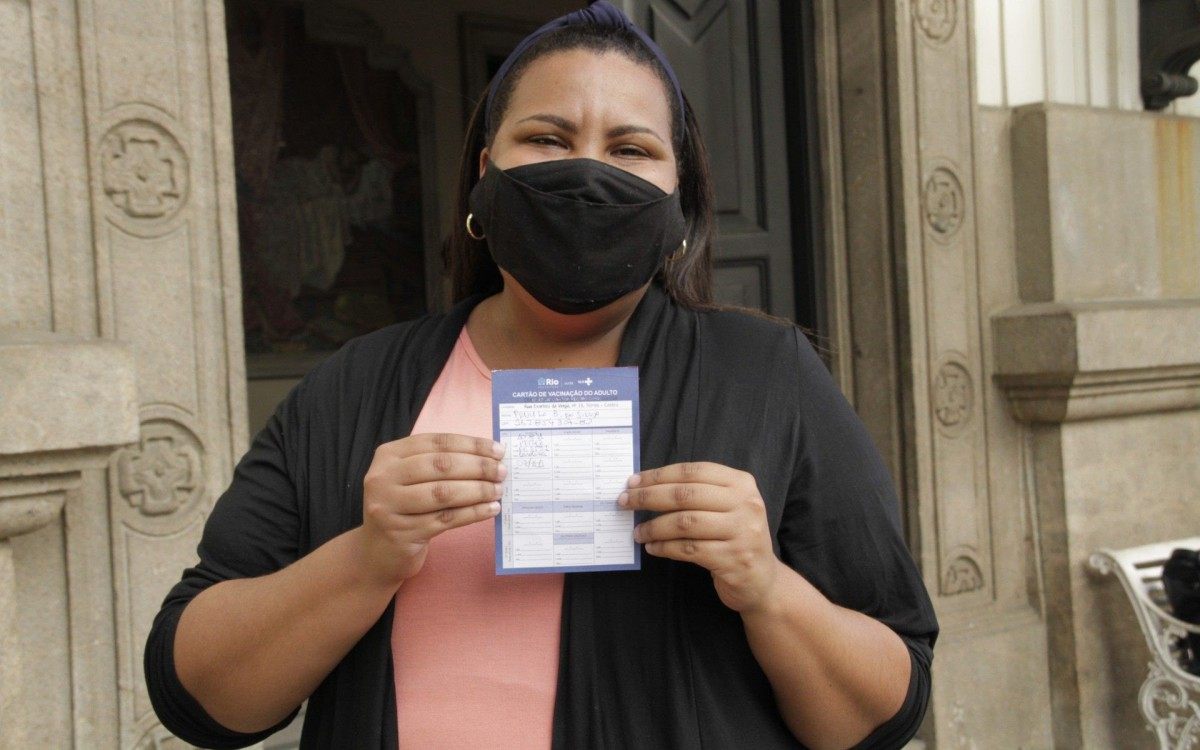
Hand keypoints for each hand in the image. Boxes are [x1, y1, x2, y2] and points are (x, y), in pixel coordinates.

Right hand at [360, 433, 504, 587]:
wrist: (376, 552)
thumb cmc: (404, 508)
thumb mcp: (411, 479)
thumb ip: (440, 464)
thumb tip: (489, 456)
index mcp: (388, 455)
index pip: (436, 442)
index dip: (471, 444)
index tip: (498, 450)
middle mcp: (383, 478)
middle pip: (440, 466)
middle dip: (477, 467)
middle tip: (502, 471)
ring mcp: (389, 507)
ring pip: (443, 493)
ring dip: (477, 490)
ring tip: (498, 490)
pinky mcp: (401, 533)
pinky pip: (446, 519)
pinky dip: (473, 513)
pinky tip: (490, 509)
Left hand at [620, 462, 778, 613]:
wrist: (763, 580)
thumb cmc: (734, 537)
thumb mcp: (727, 507)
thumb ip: (697, 493)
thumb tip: (646, 486)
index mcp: (741, 483)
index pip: (693, 471)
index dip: (659, 475)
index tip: (633, 481)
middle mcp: (745, 504)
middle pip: (686, 495)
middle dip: (648, 497)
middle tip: (624, 502)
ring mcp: (741, 532)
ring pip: (685, 523)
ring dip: (654, 527)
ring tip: (637, 531)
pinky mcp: (733, 559)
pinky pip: (688, 549)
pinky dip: (665, 547)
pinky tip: (652, 547)